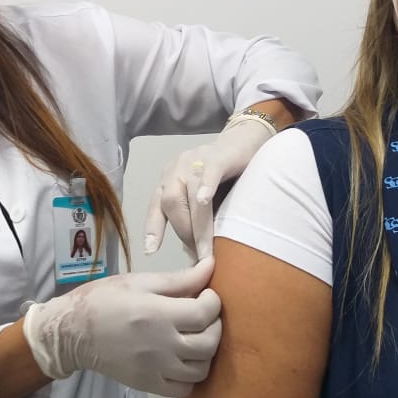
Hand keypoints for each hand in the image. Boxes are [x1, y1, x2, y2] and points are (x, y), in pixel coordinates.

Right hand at [21, 259, 220, 397]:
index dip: (214, 301)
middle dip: (215, 325)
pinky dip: (191, 376)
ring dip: (206, 352)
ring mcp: (156, 369)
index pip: (206, 312)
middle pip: (209, 343)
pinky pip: (184, 389)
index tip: (206, 295)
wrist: (73, 332)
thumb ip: (180, 278)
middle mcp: (161, 345)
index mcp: (158, 314)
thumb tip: (211, 266)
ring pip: (201, 369)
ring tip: (195, 336)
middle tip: (204, 315)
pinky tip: (184, 360)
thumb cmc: (104, 299)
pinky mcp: (148, 385)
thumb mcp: (141, 281)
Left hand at [143, 116, 275, 259]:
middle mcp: (176, 169)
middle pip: (171, 204)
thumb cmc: (226, 177)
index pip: (156, 206)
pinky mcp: (217, 156)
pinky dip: (205, 187)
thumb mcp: (205, 198)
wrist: (246, 142)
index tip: (151, 251)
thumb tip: (194, 255)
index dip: (153, 228)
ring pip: (189, 194)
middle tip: (201, 255)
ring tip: (207, 249)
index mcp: (170, 180)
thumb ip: (196, 218)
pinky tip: (204, 200)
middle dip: (184, 232)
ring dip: (198, 225)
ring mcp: (195, 159)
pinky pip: (208, 172)